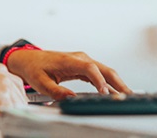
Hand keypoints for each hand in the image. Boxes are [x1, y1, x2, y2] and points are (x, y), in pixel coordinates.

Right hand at [0, 62, 27, 118]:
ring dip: (8, 114)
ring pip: (17, 104)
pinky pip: (12, 112)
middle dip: (14, 107)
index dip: (12, 98)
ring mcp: (3, 82)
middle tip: (4, 117)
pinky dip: (4, 120)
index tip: (10, 108)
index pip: (14, 84)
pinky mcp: (2, 95)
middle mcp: (1, 72)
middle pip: (19, 93)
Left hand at [5, 49, 131, 99]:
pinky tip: (114, 93)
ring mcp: (83, 61)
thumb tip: (70, 98)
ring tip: (126, 97)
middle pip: (104, 69)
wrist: (29, 59)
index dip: (99, 80)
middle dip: (117, 82)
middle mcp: (79, 58)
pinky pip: (99, 75)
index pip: (90, 68)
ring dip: (116, 83)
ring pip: (105, 71)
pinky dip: (108, 83)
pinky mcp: (83, 67)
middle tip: (127, 96)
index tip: (105, 92)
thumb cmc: (34, 68)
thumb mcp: (41, 82)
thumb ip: (55, 91)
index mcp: (69, 60)